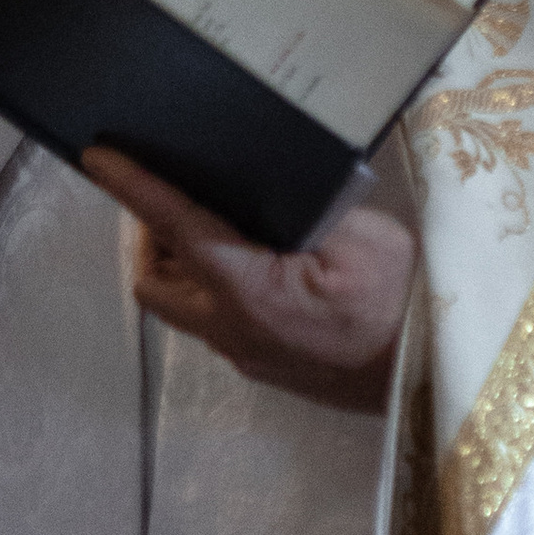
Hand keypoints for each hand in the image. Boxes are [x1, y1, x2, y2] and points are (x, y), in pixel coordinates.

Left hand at [82, 148, 415, 412]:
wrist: (436, 376)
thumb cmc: (401, 302)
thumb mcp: (360, 234)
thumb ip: (303, 208)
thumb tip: (265, 190)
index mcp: (247, 288)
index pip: (174, 225)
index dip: (132, 187)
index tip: (97, 158)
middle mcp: (231, 328)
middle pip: (156, 282)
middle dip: (151, 239)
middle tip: (178, 200)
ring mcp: (247, 355)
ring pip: (185, 307)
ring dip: (186, 267)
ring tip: (223, 226)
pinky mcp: (267, 368)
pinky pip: (219, 323)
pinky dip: (218, 288)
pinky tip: (260, 264)